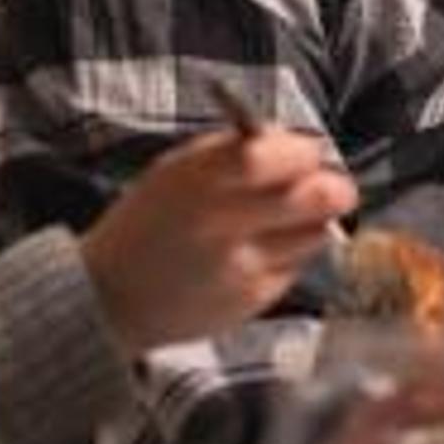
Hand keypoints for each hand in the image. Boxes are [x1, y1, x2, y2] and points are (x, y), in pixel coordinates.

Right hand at [78, 119, 357, 351]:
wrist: (110, 298)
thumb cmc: (147, 223)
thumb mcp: (174, 171)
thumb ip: (232, 152)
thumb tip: (296, 142)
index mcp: (198, 181)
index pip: (275, 157)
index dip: (303, 152)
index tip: (306, 152)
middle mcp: (224, 225)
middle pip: (317, 197)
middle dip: (332, 186)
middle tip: (328, 185)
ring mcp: (243, 267)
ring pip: (317, 234)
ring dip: (312, 222)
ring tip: (285, 221)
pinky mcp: (253, 300)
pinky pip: (296, 266)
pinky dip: (288, 255)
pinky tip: (258, 253)